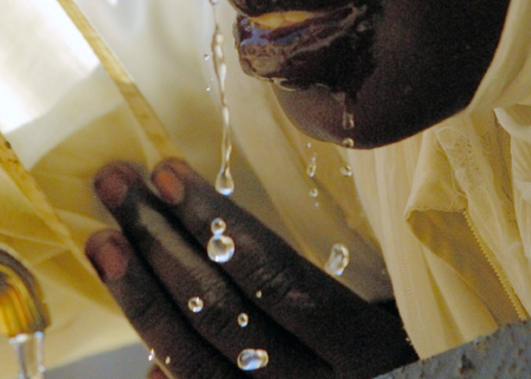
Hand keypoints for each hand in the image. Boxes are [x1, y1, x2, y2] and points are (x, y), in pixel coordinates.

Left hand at [85, 159, 417, 378]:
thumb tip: (241, 245)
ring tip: (105, 242)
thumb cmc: (425, 353)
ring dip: (143, 299)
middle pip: (223, 317)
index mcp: (368, 350)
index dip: (215, 224)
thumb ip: (343, 292)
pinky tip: (137, 339)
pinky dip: (165, 372)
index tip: (167, 172)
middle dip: (160, 246)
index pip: (276, 279)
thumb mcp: (407, 315)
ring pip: (195, 365)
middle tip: (115, 187)